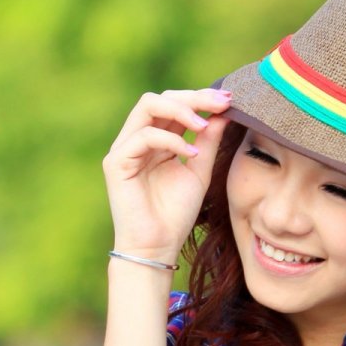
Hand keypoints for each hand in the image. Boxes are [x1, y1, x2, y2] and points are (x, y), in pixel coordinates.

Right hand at [103, 88, 231, 263]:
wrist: (157, 247)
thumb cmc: (175, 215)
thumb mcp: (199, 171)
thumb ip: (208, 141)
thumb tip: (224, 112)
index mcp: (155, 140)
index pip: (173, 104)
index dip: (200, 98)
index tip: (229, 100)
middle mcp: (137, 139)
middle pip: (160, 98)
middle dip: (193, 97)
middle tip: (221, 103)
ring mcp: (124, 149)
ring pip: (148, 106)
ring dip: (181, 110)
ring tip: (204, 125)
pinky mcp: (116, 162)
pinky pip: (144, 136)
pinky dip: (171, 139)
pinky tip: (190, 153)